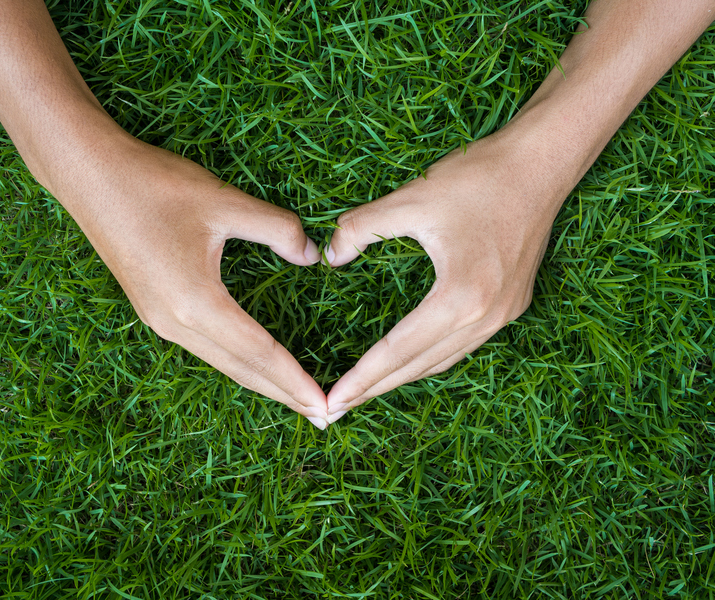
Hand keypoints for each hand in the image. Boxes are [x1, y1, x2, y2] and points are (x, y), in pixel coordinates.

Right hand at [57, 133, 328, 427]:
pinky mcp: (153, 312)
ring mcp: (160, 321)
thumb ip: (278, 229)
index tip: (326, 407)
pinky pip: (205, 349)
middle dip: (285, 395)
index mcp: (195, 302)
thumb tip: (312, 255)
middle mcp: (175, 323)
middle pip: (242, 370)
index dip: (296, 380)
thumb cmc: (155, 185)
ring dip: (261, 383)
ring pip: (222, 363)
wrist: (87, 175)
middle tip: (323, 418)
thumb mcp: (225, 201)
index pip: (260, 352)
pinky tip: (253, 364)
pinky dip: (237, 363)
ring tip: (296, 399)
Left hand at [322, 128, 566, 423]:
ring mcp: (504, 315)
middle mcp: (485, 318)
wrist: (542, 164)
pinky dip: (430, 358)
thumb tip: (330, 257)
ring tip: (366, 391)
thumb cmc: (478, 178)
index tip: (331, 403)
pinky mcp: (512, 306)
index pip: (397, 351)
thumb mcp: (410, 198)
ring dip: (403, 378)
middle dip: (375, 389)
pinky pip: (463, 346)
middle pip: (419, 367)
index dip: (361, 378)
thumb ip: (361, 227)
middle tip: (337, 410)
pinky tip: (410, 360)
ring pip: (443, 361)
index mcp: (459, 297)